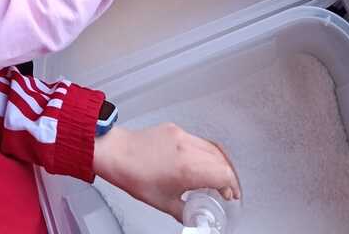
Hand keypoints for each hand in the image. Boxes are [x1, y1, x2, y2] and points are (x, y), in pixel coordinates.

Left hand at [93, 123, 239, 220]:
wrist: (116, 152)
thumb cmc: (135, 176)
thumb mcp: (164, 203)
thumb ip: (186, 212)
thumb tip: (196, 219)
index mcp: (188, 168)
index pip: (224, 174)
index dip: (232, 187)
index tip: (231, 196)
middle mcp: (188, 148)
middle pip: (222, 160)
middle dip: (229, 176)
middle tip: (227, 190)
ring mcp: (181, 136)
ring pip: (212, 147)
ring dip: (220, 163)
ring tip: (218, 177)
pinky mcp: (175, 129)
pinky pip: (199, 140)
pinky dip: (206, 152)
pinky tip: (202, 163)